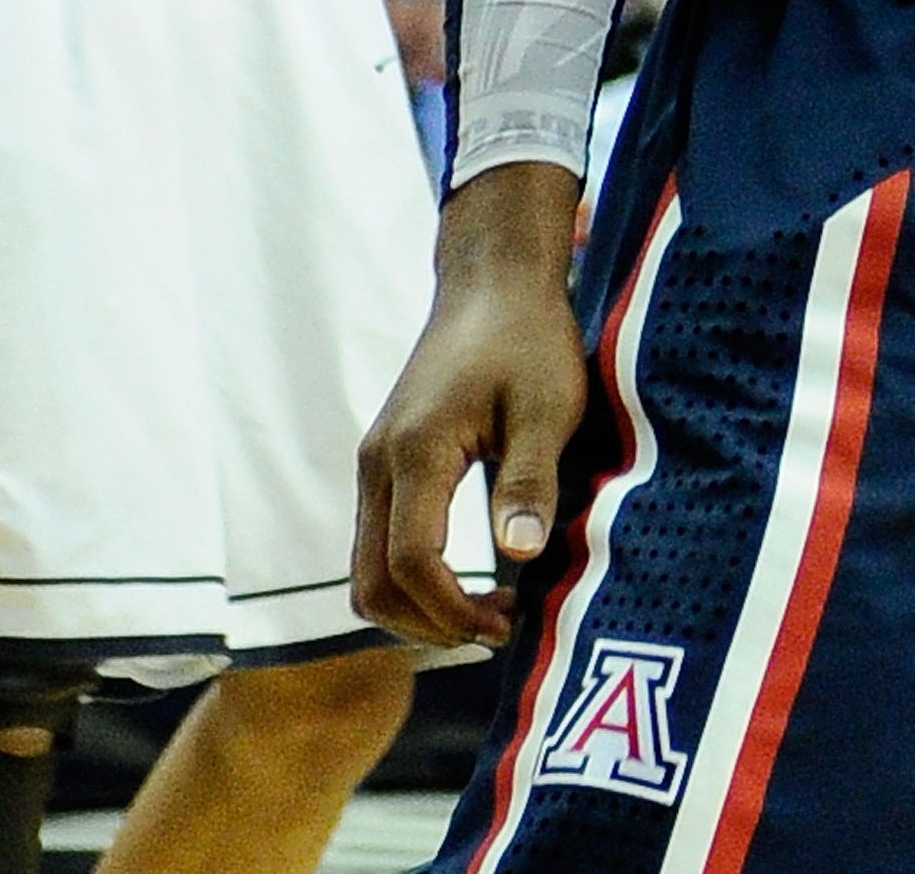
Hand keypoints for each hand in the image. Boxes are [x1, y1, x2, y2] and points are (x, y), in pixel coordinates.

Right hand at [354, 250, 586, 648]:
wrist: (493, 284)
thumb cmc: (528, 340)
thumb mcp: (548, 407)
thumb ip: (529, 479)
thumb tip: (519, 556)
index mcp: (416, 452)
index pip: (410, 564)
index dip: (452, 611)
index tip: (506, 625)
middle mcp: (378, 464)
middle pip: (372, 584)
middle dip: (428, 625)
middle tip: (498, 630)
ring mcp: (374, 465)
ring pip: (367, 570)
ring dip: (418, 608)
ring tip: (489, 612)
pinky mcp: (385, 465)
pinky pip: (380, 543)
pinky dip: (413, 579)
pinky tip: (472, 580)